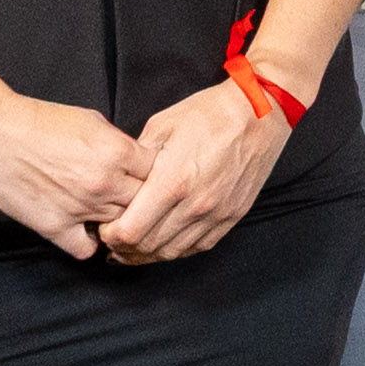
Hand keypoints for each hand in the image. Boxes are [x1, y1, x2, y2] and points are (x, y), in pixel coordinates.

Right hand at [0, 94, 154, 261]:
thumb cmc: (41, 122)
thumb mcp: (94, 121)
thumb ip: (120, 145)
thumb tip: (137, 162)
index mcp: (118, 152)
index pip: (159, 175)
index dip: (156, 177)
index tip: (148, 179)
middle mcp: (105, 183)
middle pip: (145, 204)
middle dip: (143, 202)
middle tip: (132, 200)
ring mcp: (80, 207)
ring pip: (120, 228)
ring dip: (117, 222)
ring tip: (108, 213)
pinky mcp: (54, 226)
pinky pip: (86, 250)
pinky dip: (90, 244)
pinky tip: (87, 232)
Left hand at [100, 85, 290, 264]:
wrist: (260, 112)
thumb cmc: (210, 114)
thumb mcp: (161, 127)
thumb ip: (137, 161)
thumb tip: (118, 183)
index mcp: (172, 181)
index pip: (130, 231)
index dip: (110, 235)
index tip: (104, 227)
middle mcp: (195, 204)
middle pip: (148, 246)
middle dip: (124, 247)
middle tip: (113, 239)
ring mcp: (217, 213)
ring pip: (173, 252)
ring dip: (148, 254)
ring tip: (134, 246)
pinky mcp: (233, 215)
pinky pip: (199, 247)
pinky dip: (177, 250)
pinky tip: (165, 243)